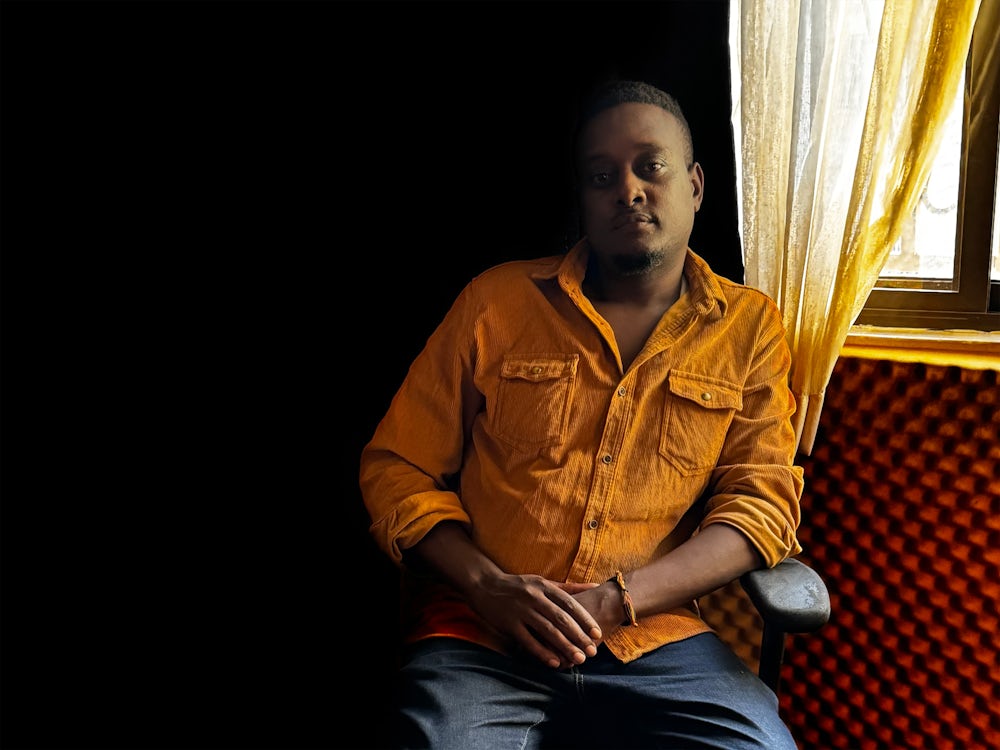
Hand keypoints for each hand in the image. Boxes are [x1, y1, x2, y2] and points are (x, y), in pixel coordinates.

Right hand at [464, 573, 602, 668]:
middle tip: (592, 652)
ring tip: (578, 659)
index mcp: (544, 586)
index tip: (597, 634)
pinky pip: (528, 641)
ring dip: (564, 646)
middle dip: (578, 636)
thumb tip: (595, 587)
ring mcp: (521, 610)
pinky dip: (542, 652)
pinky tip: (554, 662)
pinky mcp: (509, 623)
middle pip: (560, 619)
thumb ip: (569, 587)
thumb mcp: (543, 582)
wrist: (484, 584)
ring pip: (546, 630)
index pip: (569, 604)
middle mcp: (534, 597)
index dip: (585, 619)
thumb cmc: (519, 585)